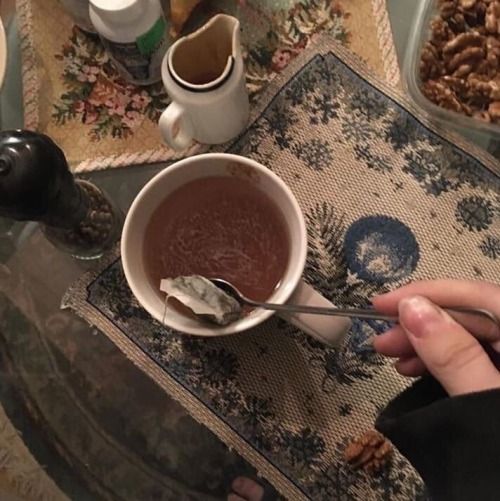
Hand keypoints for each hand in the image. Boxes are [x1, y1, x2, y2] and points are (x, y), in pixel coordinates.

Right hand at [372, 280, 499, 396]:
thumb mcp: (485, 403)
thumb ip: (454, 356)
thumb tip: (411, 307)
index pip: (477, 296)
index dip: (426, 294)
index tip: (381, 304)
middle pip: (471, 316)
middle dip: (421, 325)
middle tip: (382, 341)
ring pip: (468, 338)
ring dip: (425, 344)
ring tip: (392, 358)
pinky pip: (472, 359)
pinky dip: (441, 361)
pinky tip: (414, 368)